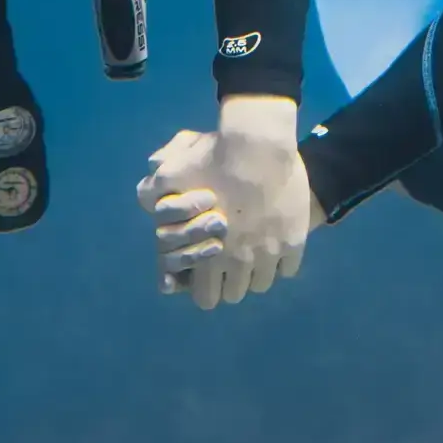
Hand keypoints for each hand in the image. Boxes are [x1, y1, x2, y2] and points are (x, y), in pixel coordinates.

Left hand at [136, 95, 309, 309]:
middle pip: (236, 294)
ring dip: (256, 272)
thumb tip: (147, 205)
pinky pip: (289, 269)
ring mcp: (270, 253)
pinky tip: (275, 242)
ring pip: (262, 283)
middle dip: (230, 281)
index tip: (207, 270)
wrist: (259, 144)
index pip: (206, 298)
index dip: (204, 286)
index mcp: (208, 255)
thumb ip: (152, 192)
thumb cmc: (213, 159)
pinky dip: (282, 260)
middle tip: (229, 259)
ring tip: (252, 250)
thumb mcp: (173, 173)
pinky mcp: (295, 241)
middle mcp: (240, 261)